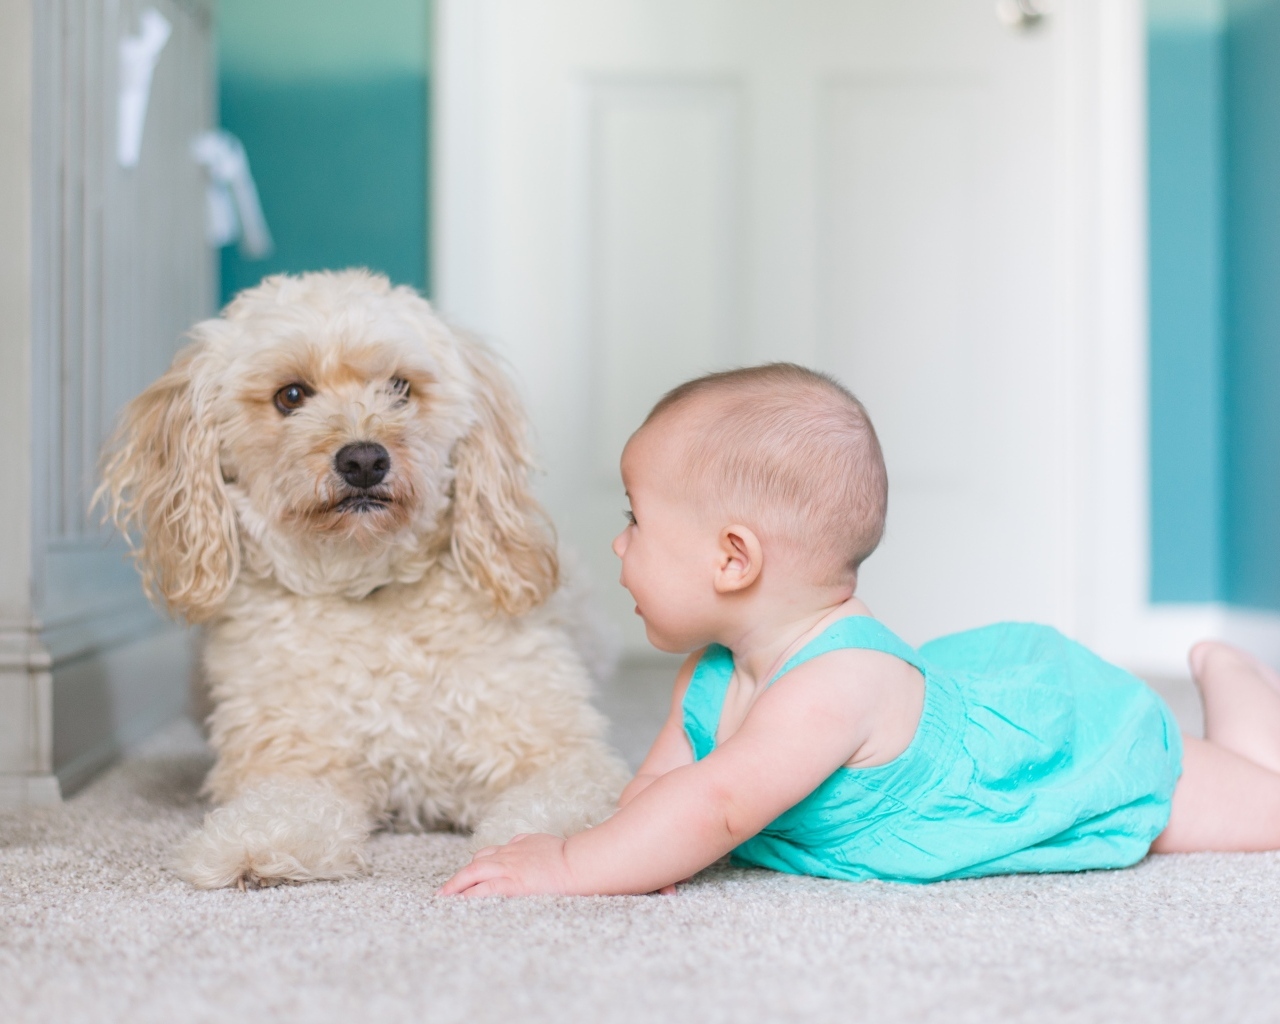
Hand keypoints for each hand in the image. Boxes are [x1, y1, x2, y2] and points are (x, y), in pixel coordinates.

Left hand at [437, 833, 573, 896]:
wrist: (576, 863)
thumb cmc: (565, 856)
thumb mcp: (541, 842)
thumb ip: (527, 843)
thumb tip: (519, 841)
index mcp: (516, 847)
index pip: (488, 854)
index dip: (474, 866)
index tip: (465, 876)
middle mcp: (508, 855)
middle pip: (476, 863)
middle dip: (458, 878)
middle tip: (443, 891)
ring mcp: (509, 868)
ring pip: (475, 872)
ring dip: (457, 885)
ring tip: (445, 897)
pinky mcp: (512, 883)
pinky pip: (485, 888)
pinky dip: (470, 894)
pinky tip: (462, 902)